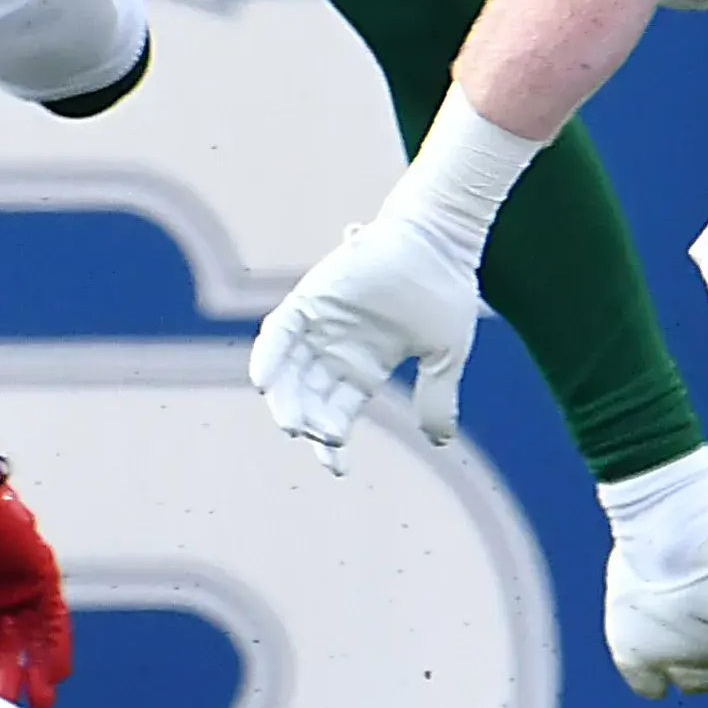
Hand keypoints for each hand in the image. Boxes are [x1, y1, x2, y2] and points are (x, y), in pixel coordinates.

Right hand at [0, 480, 73, 707]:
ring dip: (39, 666)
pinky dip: (55, 641)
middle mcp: (2, 596)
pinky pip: (53, 614)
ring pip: (36, 635)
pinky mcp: (40, 573)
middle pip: (14, 644)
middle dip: (16, 675)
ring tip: (41, 699)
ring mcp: (23, 585)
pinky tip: (57, 669)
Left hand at [250, 209, 480, 471]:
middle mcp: (338, 347)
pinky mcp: (311, 298)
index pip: (338, 410)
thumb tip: (440, 442)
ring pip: (290, 371)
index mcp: (366, 364)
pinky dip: (268, 356)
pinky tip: (263, 382)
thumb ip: (437, 398)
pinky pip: (279, 331)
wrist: (441, 239)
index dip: (331, 440)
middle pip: (309, 396)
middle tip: (314, 438)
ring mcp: (321, 323)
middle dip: (307, 422)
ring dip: (285, 399)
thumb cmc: (443, 290)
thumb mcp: (444, 355)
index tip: (335, 468)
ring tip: (291, 424)